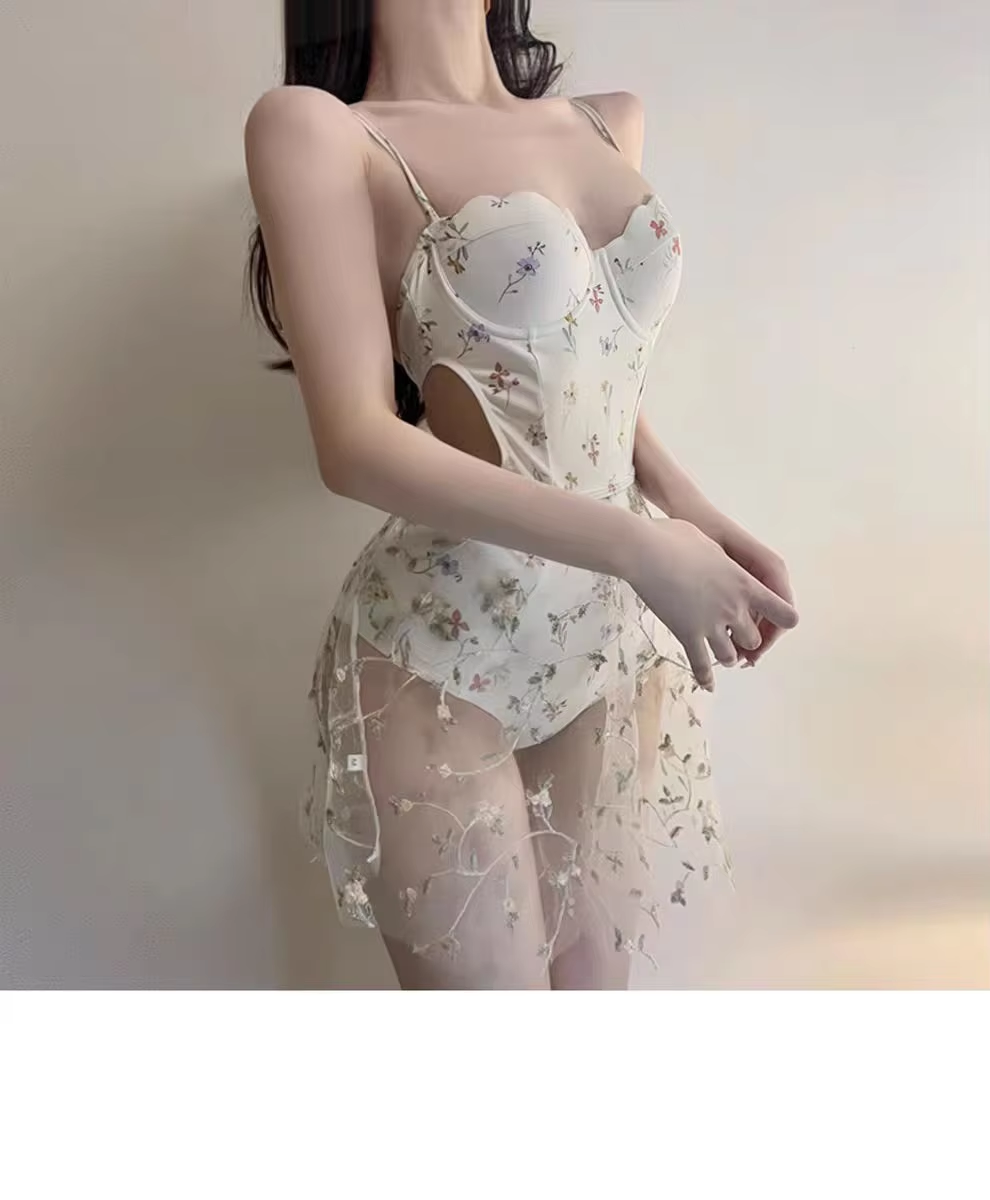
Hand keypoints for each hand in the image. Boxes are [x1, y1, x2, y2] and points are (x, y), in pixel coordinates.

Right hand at [628, 518, 798, 690]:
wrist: (645, 551)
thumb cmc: (673, 538)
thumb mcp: (709, 544)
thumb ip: (722, 562)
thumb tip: (719, 564)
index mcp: (744, 584)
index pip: (782, 612)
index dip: (783, 620)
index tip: (779, 622)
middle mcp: (733, 608)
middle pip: (754, 638)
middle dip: (746, 639)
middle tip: (736, 637)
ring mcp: (710, 624)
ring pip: (730, 655)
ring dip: (728, 655)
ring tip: (721, 654)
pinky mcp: (687, 635)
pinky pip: (700, 664)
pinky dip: (705, 678)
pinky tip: (708, 685)